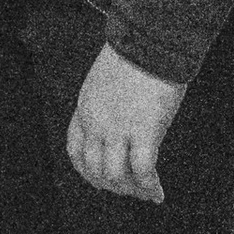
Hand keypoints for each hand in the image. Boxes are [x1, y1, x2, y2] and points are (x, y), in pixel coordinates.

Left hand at [66, 44, 184, 204]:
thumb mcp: (105, 81)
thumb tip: (119, 123)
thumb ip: (106, 106)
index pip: (76, 150)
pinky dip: (149, 186)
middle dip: (112, 185)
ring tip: (144, 192)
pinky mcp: (144, 130)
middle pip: (94, 168)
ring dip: (130, 190)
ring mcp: (118, 128)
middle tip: (129, 190)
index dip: (87, 171)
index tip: (99, 181)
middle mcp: (97, 122)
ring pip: (115, 175)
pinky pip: (142, 170)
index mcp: (85, 108)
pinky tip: (157, 192)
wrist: (149, 41)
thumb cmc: (135, 54)